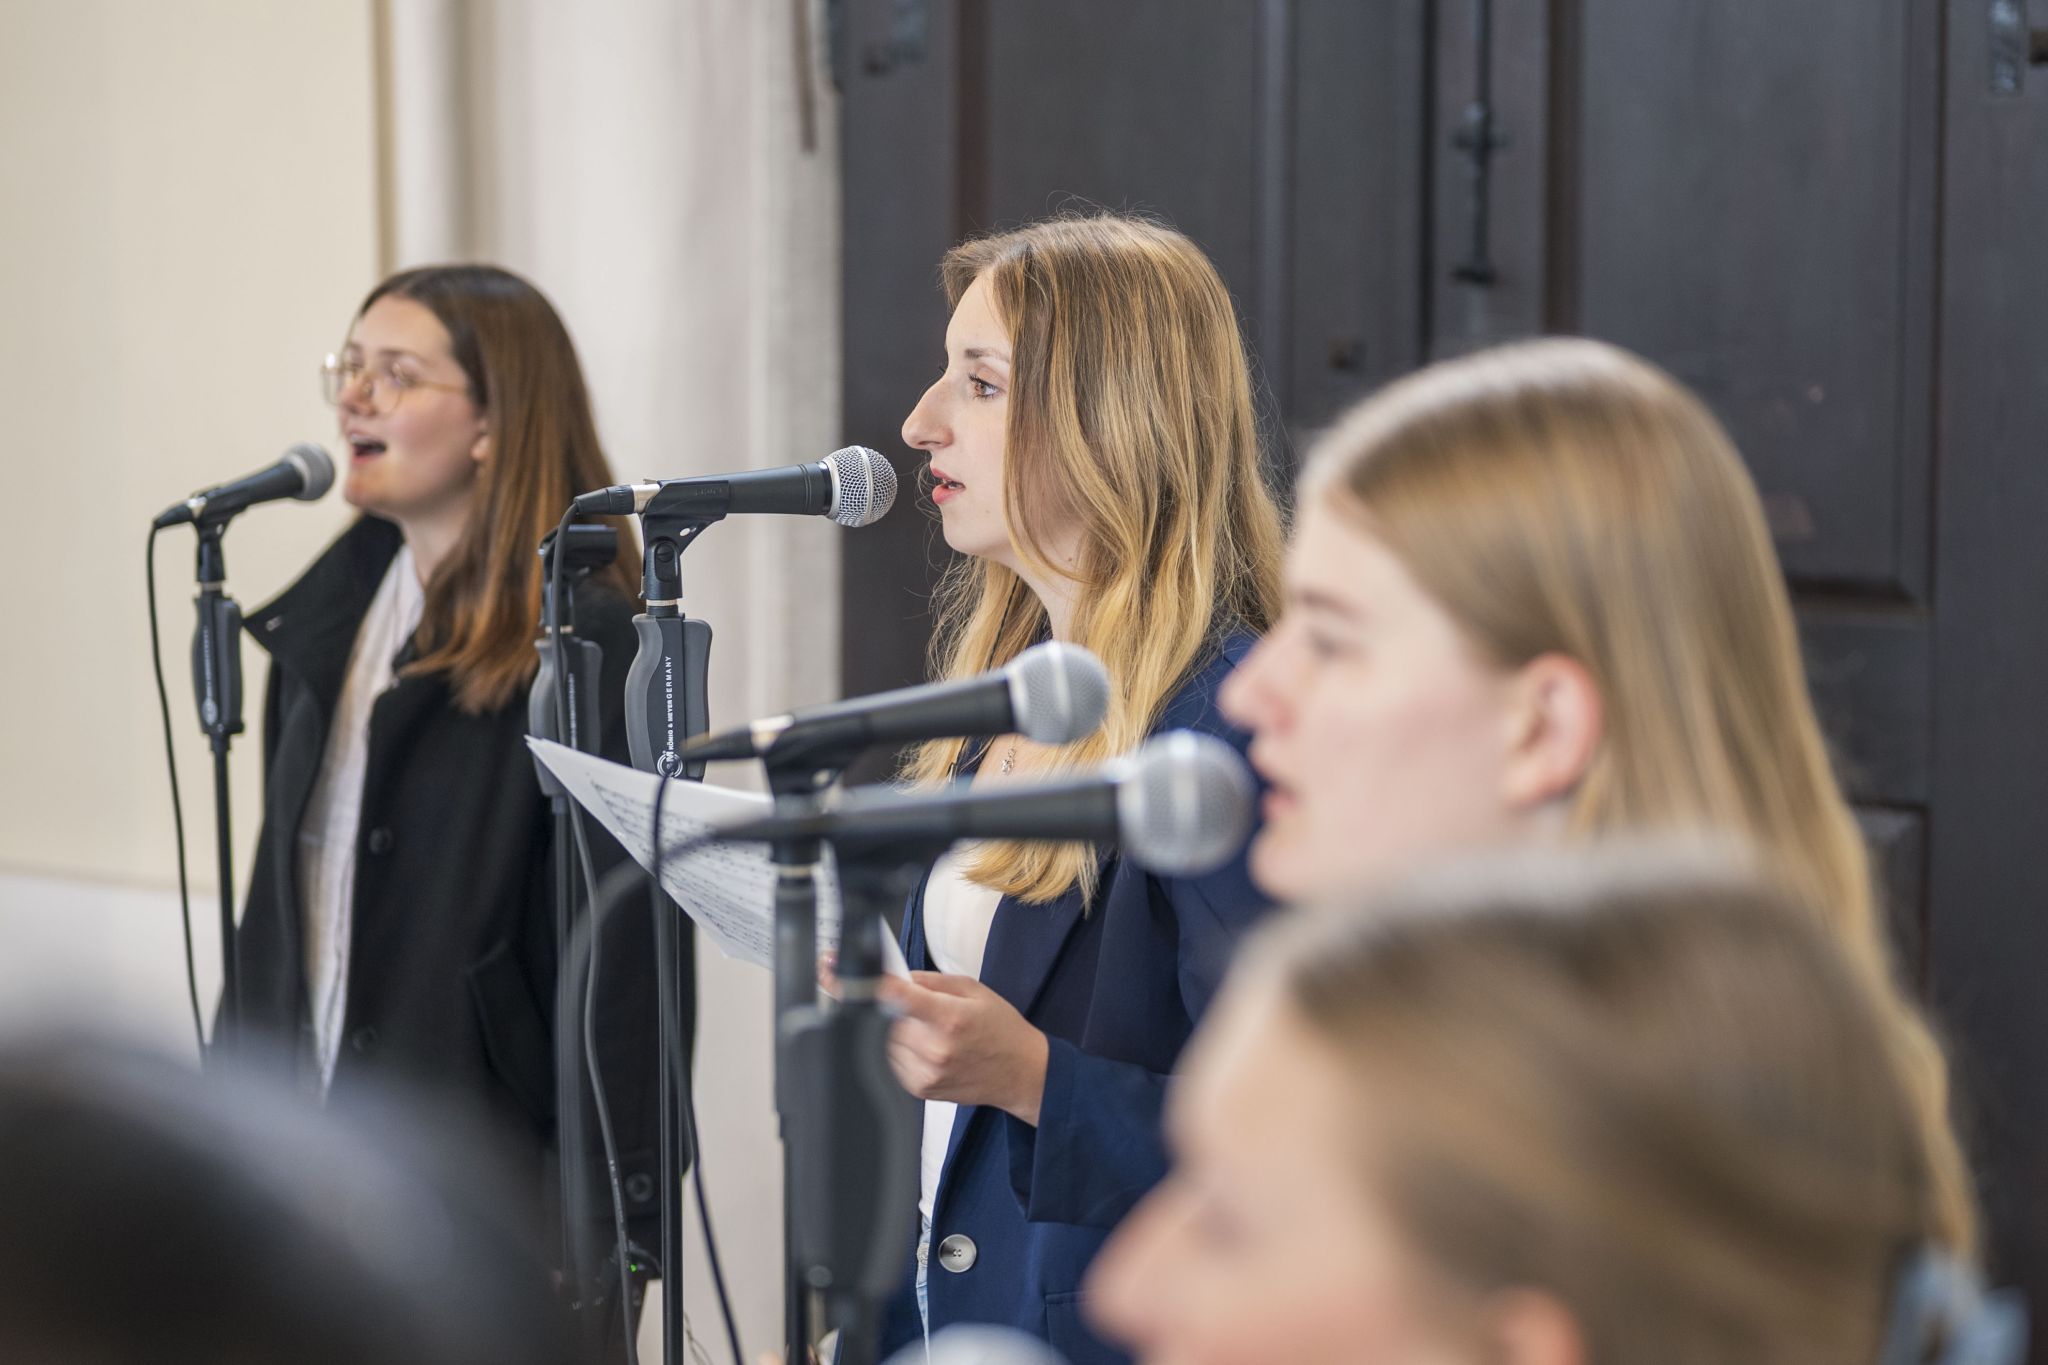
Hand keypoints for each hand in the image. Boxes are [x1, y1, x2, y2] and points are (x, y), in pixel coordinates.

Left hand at [877, 971, 1050, 1124]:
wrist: (1021, 1072)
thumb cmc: (1001, 1030)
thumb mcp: (974, 991)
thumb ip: (933, 981)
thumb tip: (899, 977)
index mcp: (950, 1018)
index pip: (899, 998)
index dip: (878, 985)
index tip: (860, 976)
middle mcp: (936, 1049)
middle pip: (886, 1020)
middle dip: (892, 1009)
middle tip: (913, 1007)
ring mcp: (927, 1073)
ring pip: (885, 1042)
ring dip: (895, 1031)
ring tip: (924, 1029)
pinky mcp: (921, 1090)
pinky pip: (893, 1063)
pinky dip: (900, 1051)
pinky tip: (925, 1047)